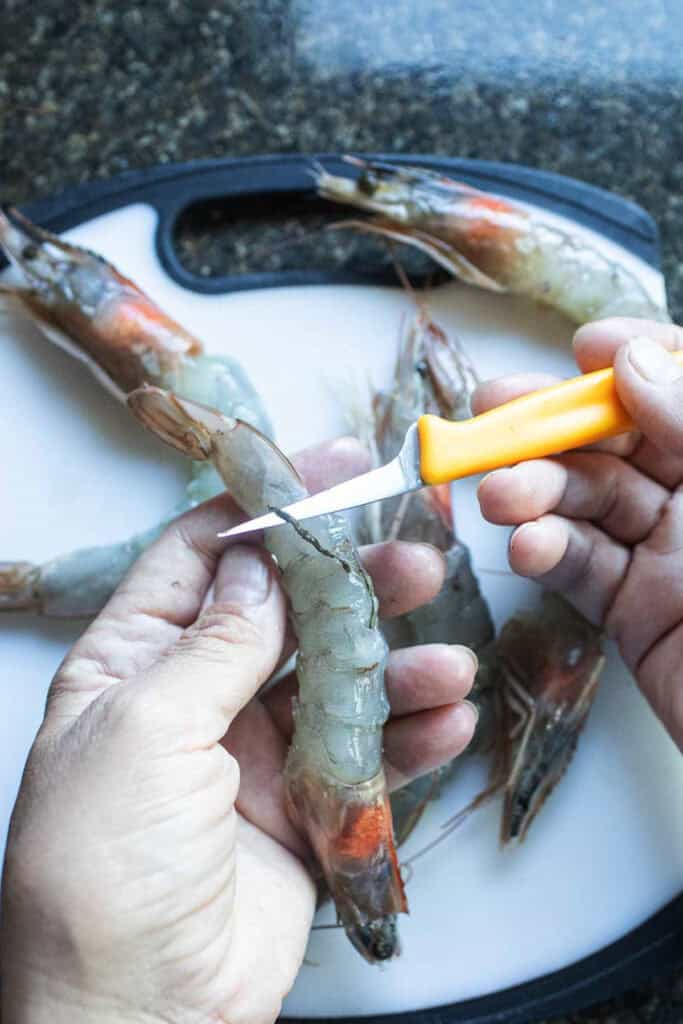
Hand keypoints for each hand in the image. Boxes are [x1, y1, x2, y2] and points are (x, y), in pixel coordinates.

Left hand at [1, 438, 476, 1023]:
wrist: (139, 1017)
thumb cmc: (102, 873)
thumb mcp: (146, 732)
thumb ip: (215, 644)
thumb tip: (260, 560)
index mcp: (131, 663)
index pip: (202, 558)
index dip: (265, 506)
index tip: (329, 470)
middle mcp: (193, 697)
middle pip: (285, 612)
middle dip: (351, 583)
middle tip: (415, 555)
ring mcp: (251, 752)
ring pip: (337, 681)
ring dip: (397, 662)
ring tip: (447, 653)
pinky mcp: (302, 807)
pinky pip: (366, 755)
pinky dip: (410, 736)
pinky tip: (448, 717)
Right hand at [476, 317, 682, 749]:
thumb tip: (626, 361)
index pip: (679, 386)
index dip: (634, 359)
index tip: (584, 350)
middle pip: (618, 440)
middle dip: (553, 426)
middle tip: (490, 414)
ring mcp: (668, 555)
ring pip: (587, 503)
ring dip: (535, 494)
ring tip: (500, 500)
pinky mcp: (635, 612)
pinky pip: (581, 569)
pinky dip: (545, 555)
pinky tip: (525, 550)